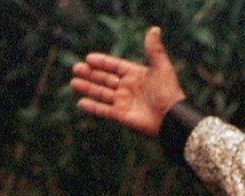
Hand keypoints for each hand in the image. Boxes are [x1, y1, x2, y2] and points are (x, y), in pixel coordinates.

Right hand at [70, 26, 185, 135]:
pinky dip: (93, 107)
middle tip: (76, 68)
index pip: (116, 66)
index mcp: (136, 75)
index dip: (103, 62)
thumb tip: (154, 29)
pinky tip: (81, 102)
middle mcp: (128, 88)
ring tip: (74, 82)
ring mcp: (124, 102)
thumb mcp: (162, 67)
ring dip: (88, 88)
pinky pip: (104, 111)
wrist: (171, 117)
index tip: (89, 58)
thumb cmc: (168, 91)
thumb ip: (154, 50)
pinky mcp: (121, 116)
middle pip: (106, 79)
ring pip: (102, 94)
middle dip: (91, 74)